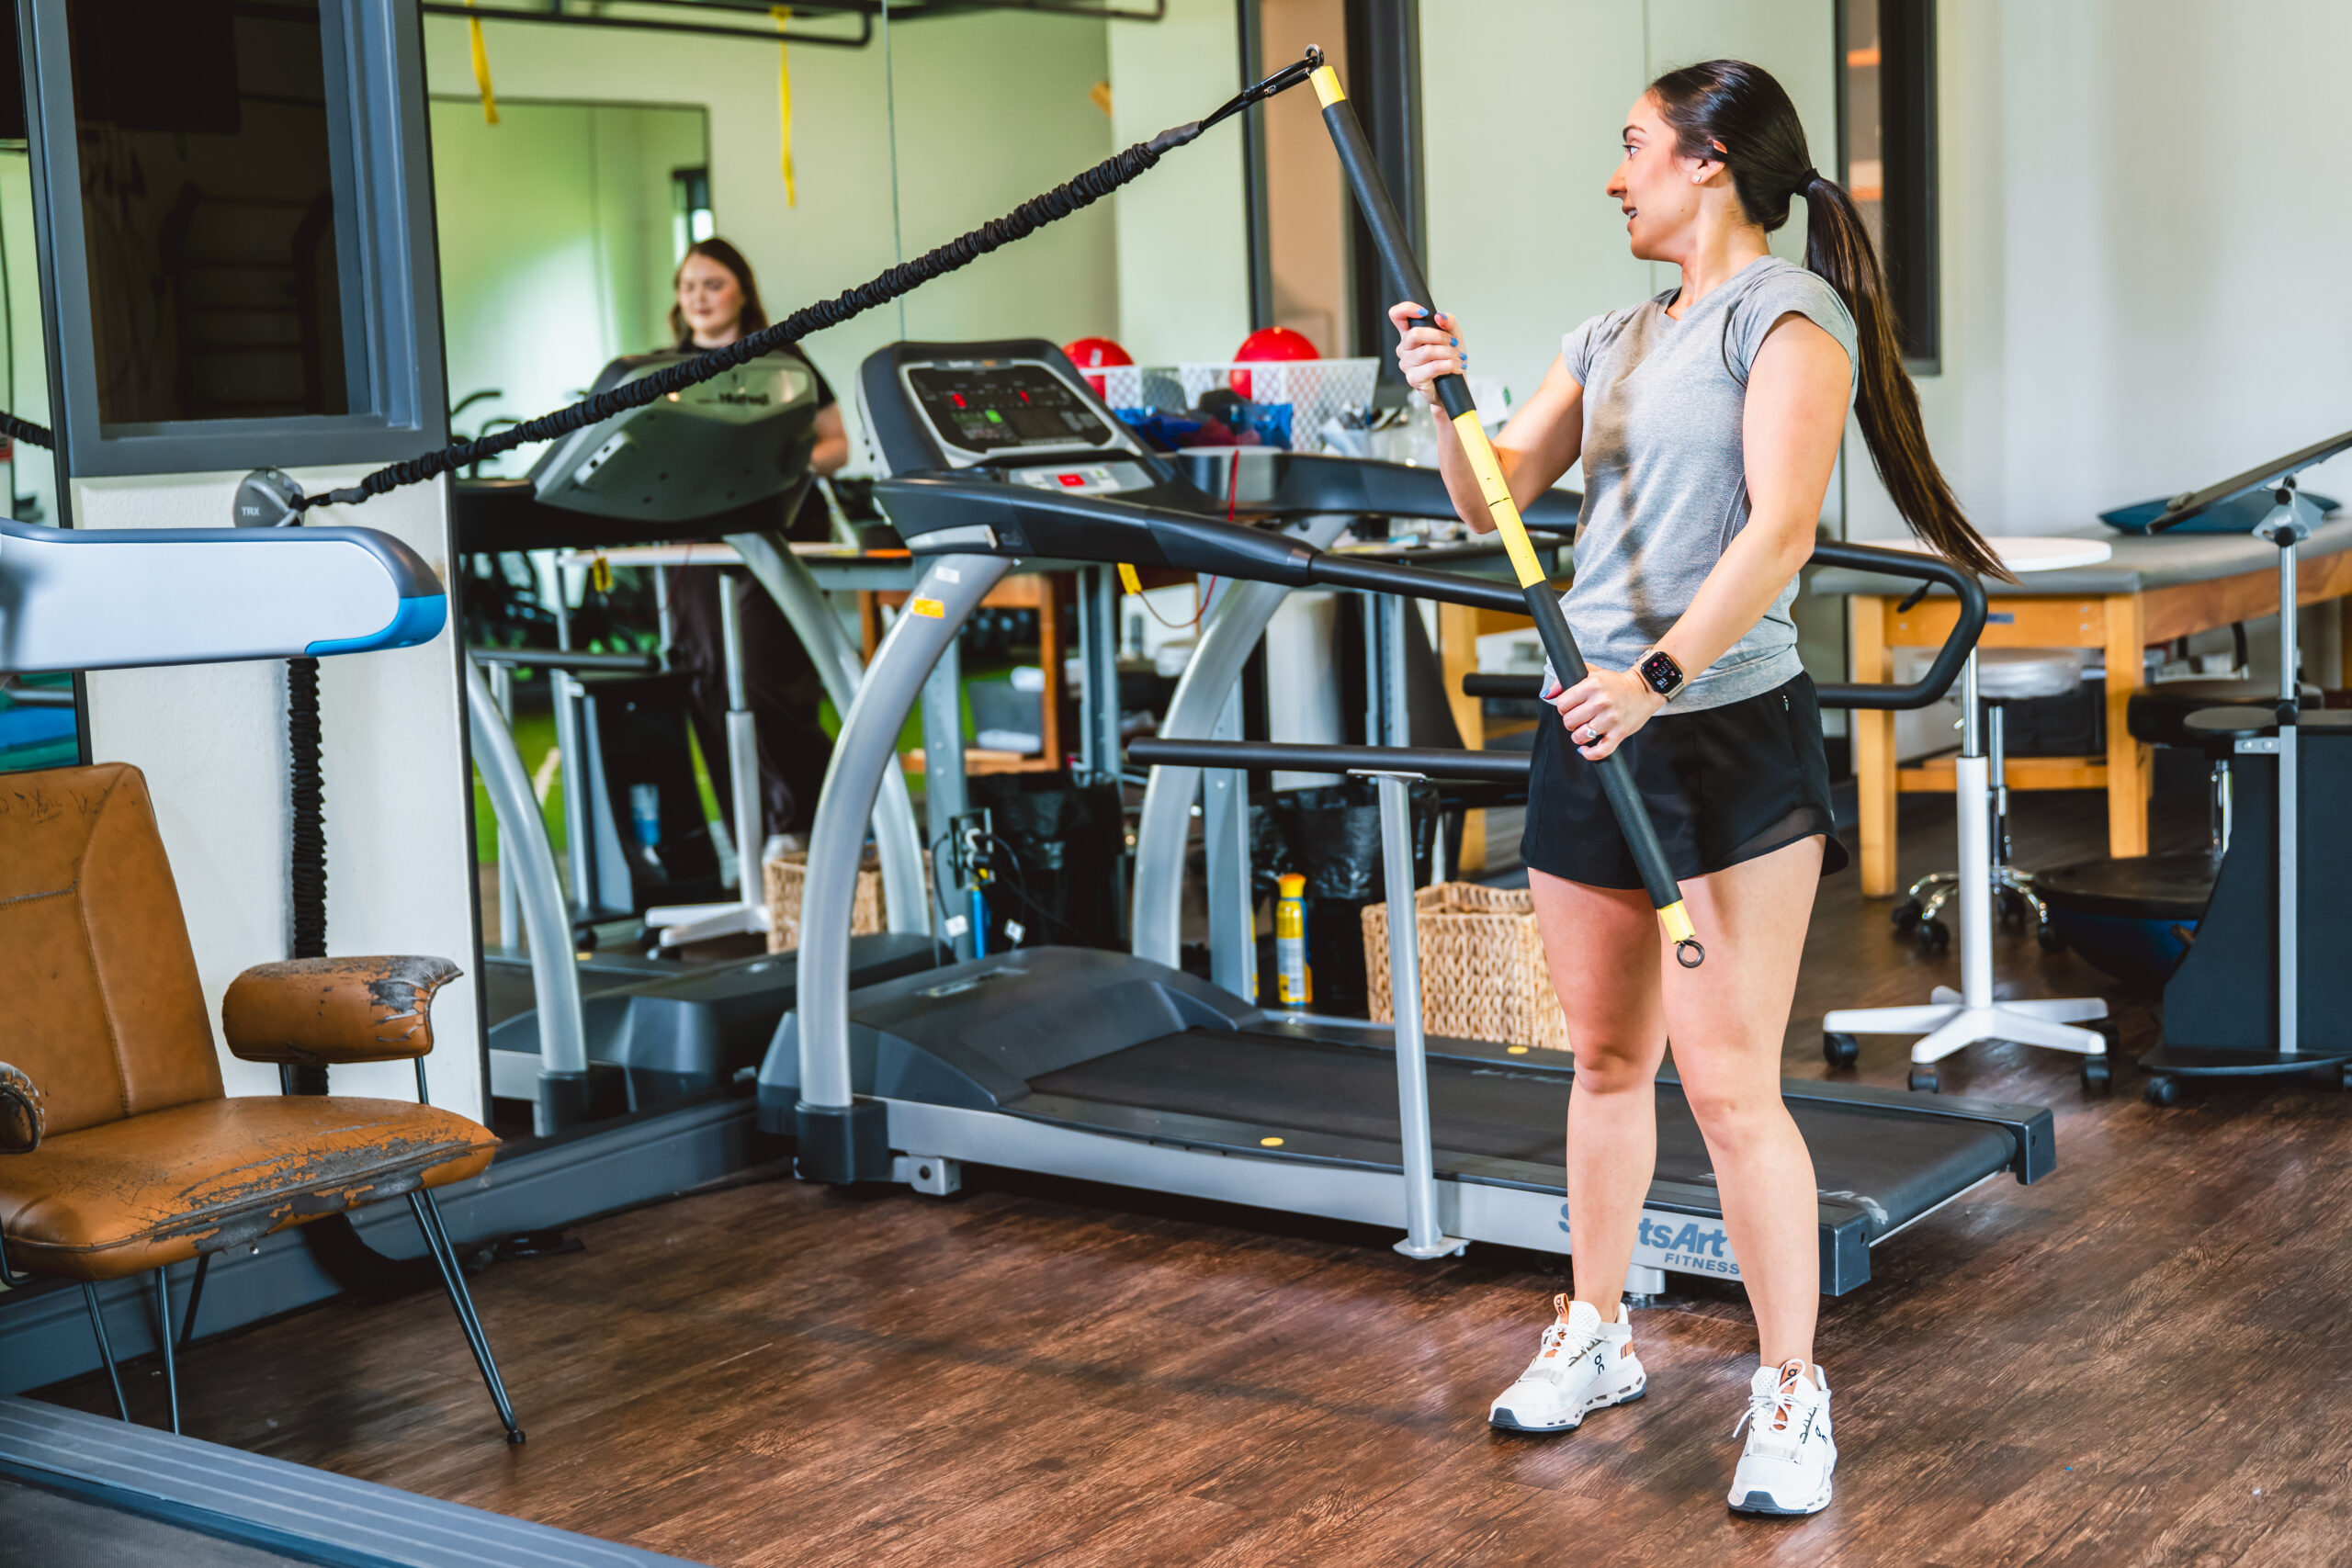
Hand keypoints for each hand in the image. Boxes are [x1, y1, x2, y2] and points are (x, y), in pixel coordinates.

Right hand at [1387, 301, 1467, 408]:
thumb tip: (1439, 316)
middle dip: (1440, 337)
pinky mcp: (1413, 379)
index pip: (1397, 316)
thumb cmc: (1450, 360)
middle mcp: (1405, 348)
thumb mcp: (1454, 336)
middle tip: (1453, 343)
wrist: (1454, 387)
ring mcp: (1407, 364)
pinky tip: (1455, 368)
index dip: (1406, 309)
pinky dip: (1449, 366)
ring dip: (1449, 353)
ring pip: (1427, 351)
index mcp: (1410, 334)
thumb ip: (1448, 322)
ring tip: (1458, 358)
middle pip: (1415, 334)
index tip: (1424, 312)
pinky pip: (1433, 367)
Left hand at [1544, 665, 1665, 760]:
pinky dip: (1590, 754)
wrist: (1644, 689)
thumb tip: (1548, 694)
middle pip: (1569, 722)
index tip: (1570, 708)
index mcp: (1592, 685)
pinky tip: (1586, 749)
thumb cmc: (1616, 683)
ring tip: (1585, 729)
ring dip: (1579, 736)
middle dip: (1571, 722)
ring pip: (1580, 737)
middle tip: (1579, 718)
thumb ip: (1566, 680)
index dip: (1563, 708)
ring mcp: (1611, 719)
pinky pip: (1599, 751)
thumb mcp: (1591, 673)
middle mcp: (1601, 702)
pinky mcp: (1620, 733)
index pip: (1562, 704)